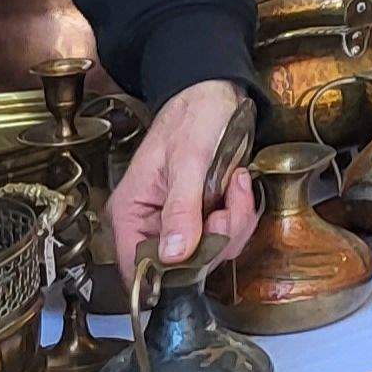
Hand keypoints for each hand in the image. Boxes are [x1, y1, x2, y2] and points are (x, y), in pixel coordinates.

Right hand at [107, 81, 255, 278]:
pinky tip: (238, 185)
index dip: (168, 276)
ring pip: (211, 253)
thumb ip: (181, 209)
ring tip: (234, 185)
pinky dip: (240, 212)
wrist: (216, 96)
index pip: (137, 268)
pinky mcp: (205, 217)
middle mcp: (151, 223)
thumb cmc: (192, 119)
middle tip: (225, 206)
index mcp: (131, 212)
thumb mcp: (187, 162)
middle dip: (214, 239)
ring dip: (233, 221)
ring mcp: (180, 222)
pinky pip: (227, 235)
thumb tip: (173, 255)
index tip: (199, 257)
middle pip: (182, 267)